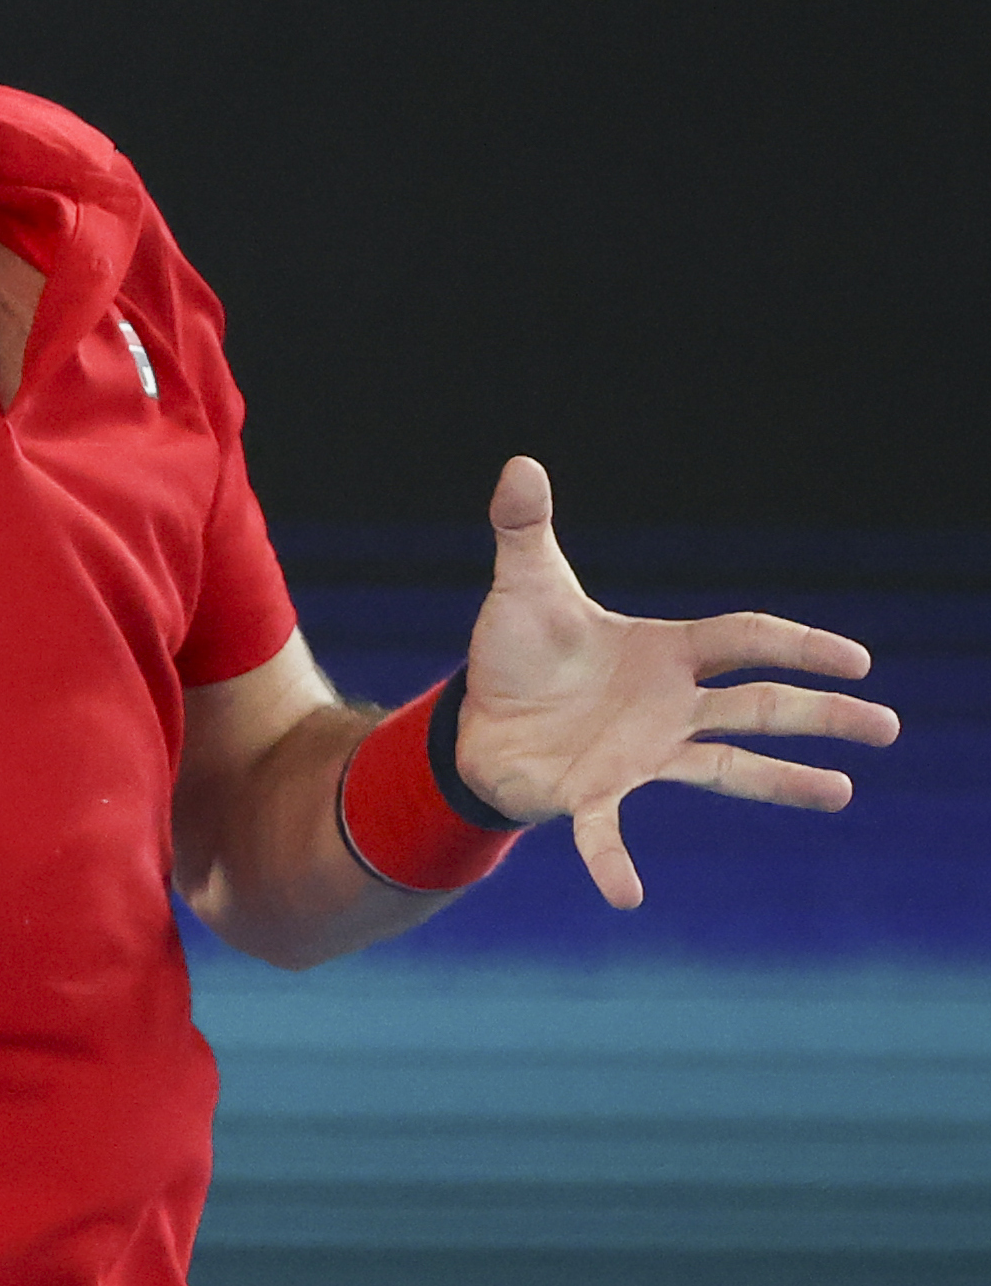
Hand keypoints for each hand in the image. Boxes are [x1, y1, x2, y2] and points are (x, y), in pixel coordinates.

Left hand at [454, 456, 900, 909]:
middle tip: (886, 724)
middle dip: (819, 713)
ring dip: (779, 781)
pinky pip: (610, 833)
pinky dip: (614, 864)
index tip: (852, 658)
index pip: (744, 640)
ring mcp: (642, 754)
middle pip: (758, 705)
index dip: (795, 645)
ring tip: (840, 793)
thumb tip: (518, 462)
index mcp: (663, 652)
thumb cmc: (516, 651)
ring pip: (726, 767)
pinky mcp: (596, 795)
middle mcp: (667, 705)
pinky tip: (628, 899)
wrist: (475, 718)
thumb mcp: (522, 584)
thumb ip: (523, 527)